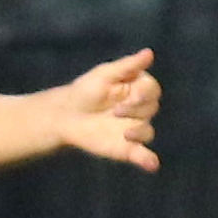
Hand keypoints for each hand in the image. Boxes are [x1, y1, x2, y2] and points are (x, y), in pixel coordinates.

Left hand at [55, 48, 160, 171]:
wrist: (65, 115)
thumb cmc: (86, 91)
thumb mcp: (103, 74)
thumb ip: (127, 66)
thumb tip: (149, 52)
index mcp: (137, 90)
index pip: (152, 90)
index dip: (144, 93)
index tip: (131, 94)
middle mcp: (139, 110)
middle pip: (151, 109)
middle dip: (136, 109)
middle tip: (115, 111)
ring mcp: (133, 129)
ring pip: (148, 132)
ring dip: (139, 132)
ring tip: (125, 134)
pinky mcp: (126, 148)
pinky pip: (143, 156)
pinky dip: (148, 161)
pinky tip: (151, 165)